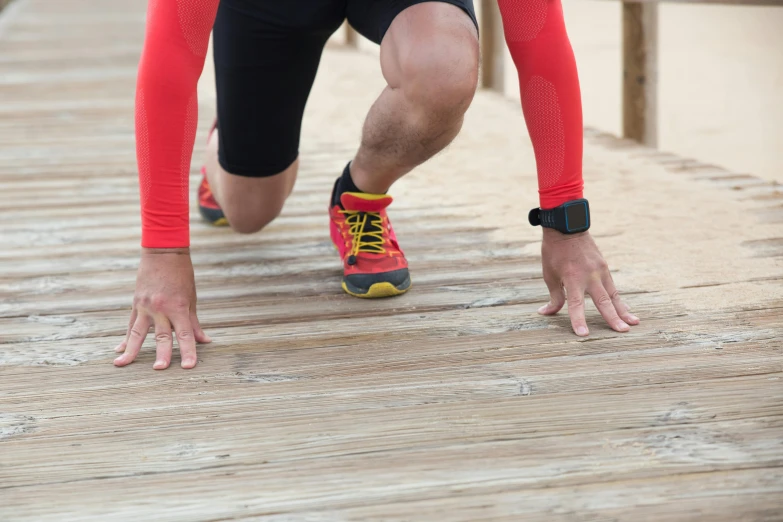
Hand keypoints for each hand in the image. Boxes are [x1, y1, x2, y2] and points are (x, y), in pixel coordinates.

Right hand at [114, 248, 210, 368]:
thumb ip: (194, 322)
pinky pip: (131, 324)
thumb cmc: (182, 275)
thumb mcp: (191, 298)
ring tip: (121, 364)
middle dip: (162, 354)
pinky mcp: (136, 303)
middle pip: (162, 336)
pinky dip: (125, 337)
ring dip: (131, 349)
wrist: (163, 252)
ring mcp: (146, 306)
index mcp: (178, 307)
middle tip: (160, 369)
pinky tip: (119, 350)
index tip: (189, 366)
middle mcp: (161, 308)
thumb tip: (205, 341)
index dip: (189, 351)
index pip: (185, 335)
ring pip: (137, 332)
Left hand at [538, 228, 638, 335]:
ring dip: (623, 310)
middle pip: (603, 301)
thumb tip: (546, 313)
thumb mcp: (549, 275)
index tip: (583, 334)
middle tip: (623, 331)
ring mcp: (599, 270)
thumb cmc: (554, 253)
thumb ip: (554, 297)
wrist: (567, 228)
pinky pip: (612, 287)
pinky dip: (618, 299)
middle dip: (613, 318)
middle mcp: (589, 275)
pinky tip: (625, 309)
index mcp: (572, 278)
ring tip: (634, 323)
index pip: (575, 304)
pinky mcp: (604, 266)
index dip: (579, 320)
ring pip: (613, 294)